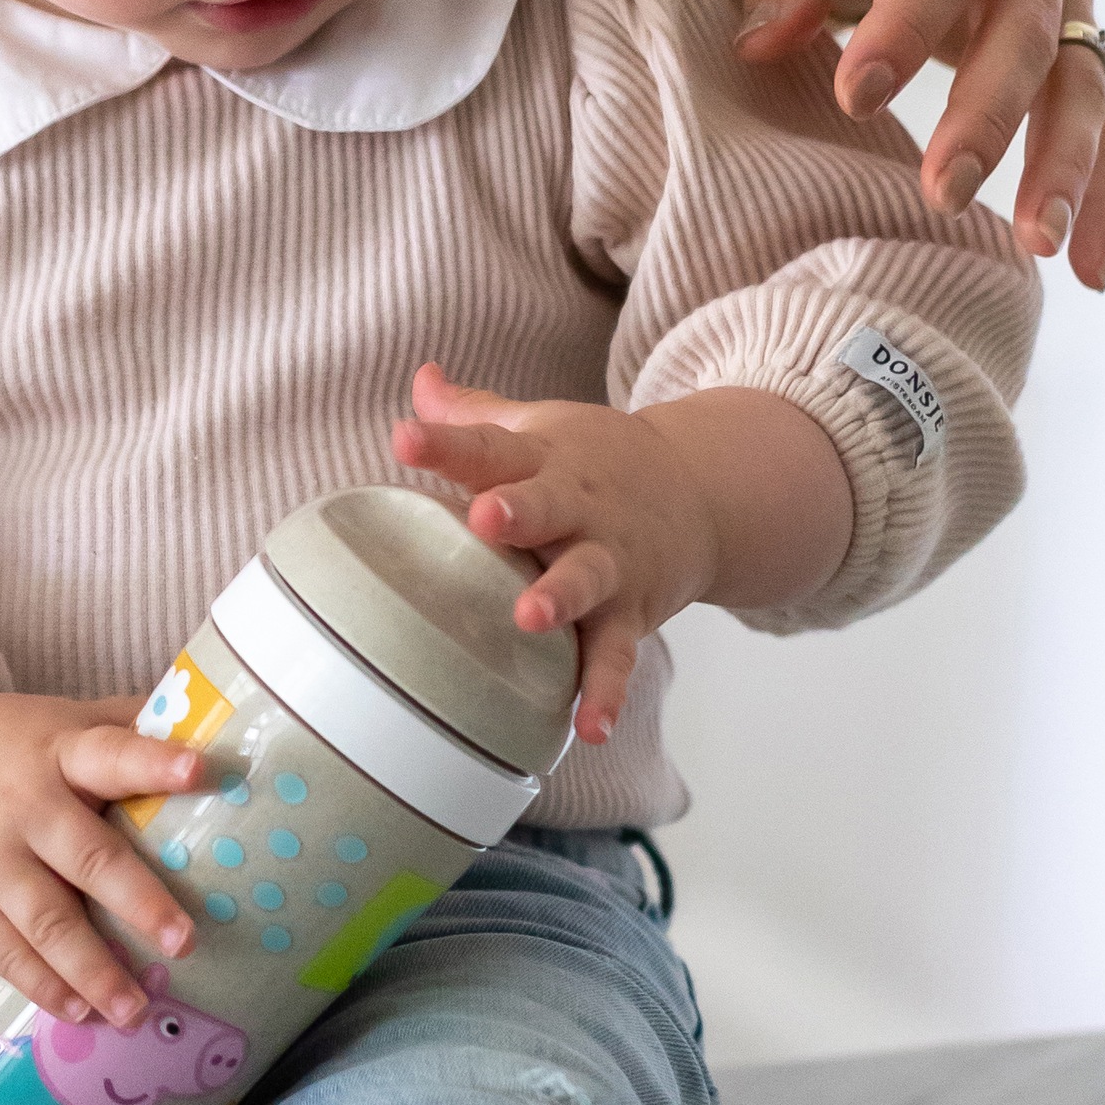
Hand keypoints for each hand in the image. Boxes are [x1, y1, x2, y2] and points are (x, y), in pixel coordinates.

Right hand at [0, 693, 203, 1028]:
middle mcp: (22, 805)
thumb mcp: (59, 719)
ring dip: (93, 969)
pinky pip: (4, 952)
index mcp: (57, 751)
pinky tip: (80, 1010)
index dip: (153, 762)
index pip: (110, 753)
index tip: (199, 768)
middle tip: (184, 942)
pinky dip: (43, 986)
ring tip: (136, 1009)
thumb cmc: (7, 746)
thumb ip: (125, 723)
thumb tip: (215, 717)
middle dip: (136, 900)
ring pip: (45, 921)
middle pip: (84, 856)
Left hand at [394, 366, 852, 744]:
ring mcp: (608, 563)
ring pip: (585, 580)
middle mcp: (577, 509)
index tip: (404, 438)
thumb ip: (471, 415)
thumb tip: (418, 377)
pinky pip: (617, 657)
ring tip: (530, 617)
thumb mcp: (538, 426)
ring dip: (560, 597)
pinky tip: (589, 728)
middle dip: (518, 512)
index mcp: (542, 460)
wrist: (700, 493)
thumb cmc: (589, 464)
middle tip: (486, 517)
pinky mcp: (631, 614)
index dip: (443, 443)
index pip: (486, 447)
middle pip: (547, 506)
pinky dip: (607, 692)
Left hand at [731, 0, 1104, 287]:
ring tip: (1038, 244)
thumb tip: (764, 44)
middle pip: (1027, 27)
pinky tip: (1086, 264)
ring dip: (1065, 164)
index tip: (854, 99)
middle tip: (940, 190)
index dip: (907, 26)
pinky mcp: (1073, 43)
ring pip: (1081, 80)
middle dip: (988, 115)